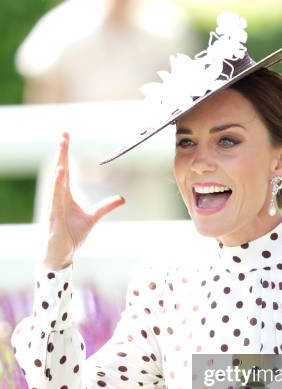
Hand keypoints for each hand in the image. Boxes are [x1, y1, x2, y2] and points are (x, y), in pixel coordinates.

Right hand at [42, 132, 125, 269]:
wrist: (61, 254)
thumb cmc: (71, 235)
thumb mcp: (93, 218)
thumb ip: (106, 206)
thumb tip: (122, 198)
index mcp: (65, 195)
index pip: (66, 170)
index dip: (65, 153)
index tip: (65, 136)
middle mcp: (57, 197)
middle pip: (60, 170)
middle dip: (61, 152)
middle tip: (63, 134)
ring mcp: (53, 206)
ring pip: (56, 182)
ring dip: (60, 165)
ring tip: (62, 149)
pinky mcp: (53, 217)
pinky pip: (55, 198)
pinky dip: (57, 185)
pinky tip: (60, 174)